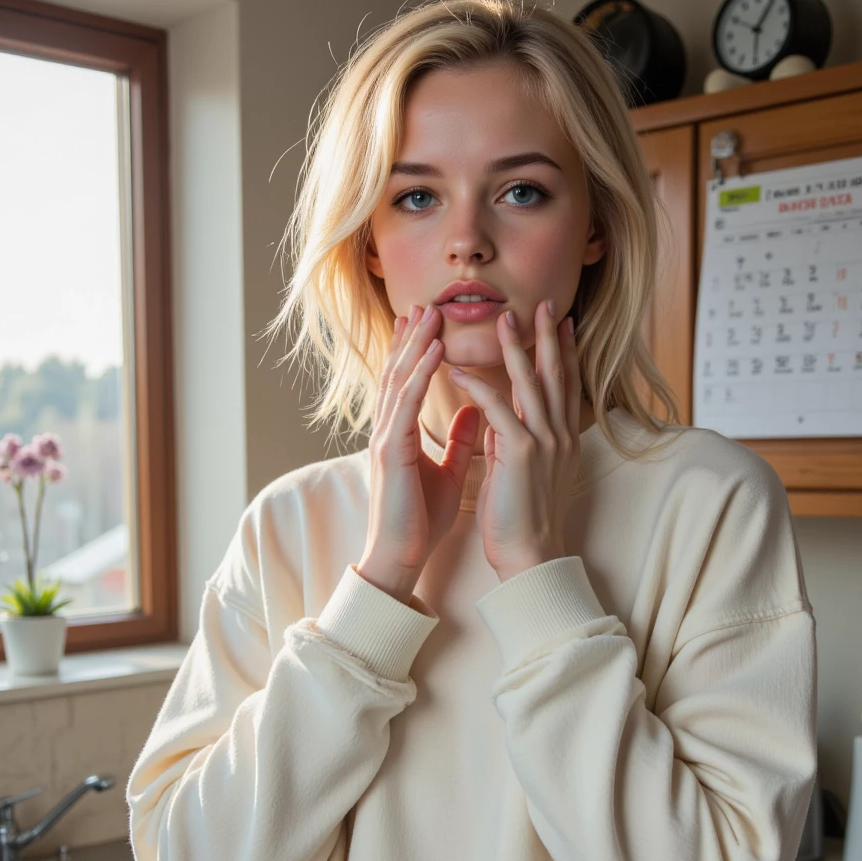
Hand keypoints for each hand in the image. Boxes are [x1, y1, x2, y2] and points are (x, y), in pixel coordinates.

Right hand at [358, 304, 478, 598]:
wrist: (402, 557)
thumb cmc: (421, 521)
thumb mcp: (449, 472)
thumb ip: (460, 440)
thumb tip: (475, 409)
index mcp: (400, 435)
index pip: (407, 383)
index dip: (416, 351)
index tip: (429, 321)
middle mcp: (388, 430)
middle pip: (399, 371)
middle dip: (412, 336)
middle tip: (425, 303)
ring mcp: (386, 438)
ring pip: (399, 379)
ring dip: (415, 343)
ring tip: (430, 312)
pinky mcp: (391, 451)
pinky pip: (406, 402)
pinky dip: (420, 373)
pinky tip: (434, 350)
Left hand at [449, 299, 580, 581]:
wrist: (530, 554)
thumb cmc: (521, 520)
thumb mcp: (523, 473)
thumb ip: (515, 442)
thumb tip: (501, 422)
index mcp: (562, 440)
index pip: (565, 386)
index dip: (564, 353)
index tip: (561, 324)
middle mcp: (560, 436)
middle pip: (556, 374)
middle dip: (549, 336)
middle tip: (545, 303)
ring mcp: (543, 442)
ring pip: (531, 382)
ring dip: (516, 346)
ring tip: (503, 318)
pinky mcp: (521, 453)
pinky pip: (497, 408)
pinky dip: (478, 385)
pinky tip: (457, 369)